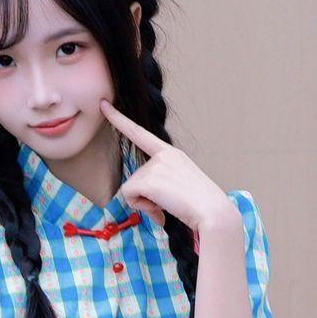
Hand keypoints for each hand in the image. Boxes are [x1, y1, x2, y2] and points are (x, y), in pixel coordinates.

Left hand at [100, 99, 236, 235]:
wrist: (213, 211)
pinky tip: (161, 207)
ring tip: (169, 204)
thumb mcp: (181, 186)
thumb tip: (155, 213)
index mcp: (171, 153)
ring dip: (145, 202)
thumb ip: (162, 187)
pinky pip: (129, 196)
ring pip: (131, 188)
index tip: (103, 104)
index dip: (119, 119)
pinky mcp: (149, 179)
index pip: (140, 133)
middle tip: (170, 202)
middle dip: (146, 195)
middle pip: (135, 177)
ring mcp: (156, 165)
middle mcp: (163, 154)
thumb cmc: (200, 205)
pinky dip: (142, 206)